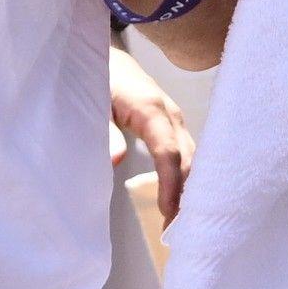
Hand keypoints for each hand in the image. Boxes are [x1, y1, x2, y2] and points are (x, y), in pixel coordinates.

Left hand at [108, 74, 195, 230]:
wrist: (109, 57)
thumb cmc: (99, 78)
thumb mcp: (93, 102)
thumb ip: (104, 131)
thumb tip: (114, 161)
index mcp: (151, 109)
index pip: (169, 152)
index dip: (170, 184)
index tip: (167, 212)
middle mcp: (171, 115)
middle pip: (188, 159)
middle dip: (186, 196)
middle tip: (176, 231)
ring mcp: (176, 120)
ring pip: (194, 158)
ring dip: (190, 190)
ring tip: (180, 223)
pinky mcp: (174, 125)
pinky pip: (187, 154)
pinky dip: (187, 178)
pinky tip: (182, 200)